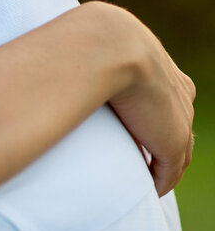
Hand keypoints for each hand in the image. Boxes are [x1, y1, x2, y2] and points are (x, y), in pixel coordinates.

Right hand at [93, 3, 195, 194]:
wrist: (105, 46)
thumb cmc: (81, 40)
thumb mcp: (87, 47)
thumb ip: (81, 57)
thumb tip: (51, 50)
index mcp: (157, 62)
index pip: (165, 96)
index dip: (151, 115)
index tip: (133, 131)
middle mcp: (176, 88)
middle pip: (177, 123)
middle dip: (164, 143)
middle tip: (144, 161)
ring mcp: (178, 115)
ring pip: (178, 148)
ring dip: (162, 166)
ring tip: (145, 181)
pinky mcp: (172, 139)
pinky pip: (170, 169)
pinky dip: (160, 181)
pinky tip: (148, 190)